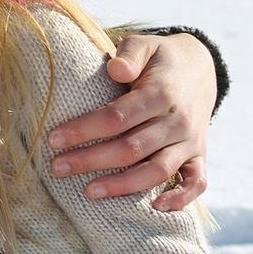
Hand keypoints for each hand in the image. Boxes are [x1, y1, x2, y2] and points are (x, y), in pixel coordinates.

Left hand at [46, 32, 215, 211]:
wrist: (200, 69)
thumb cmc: (159, 60)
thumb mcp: (147, 44)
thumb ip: (131, 53)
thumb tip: (116, 69)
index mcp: (162, 93)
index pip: (118, 117)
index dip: (84, 129)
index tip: (53, 139)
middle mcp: (178, 120)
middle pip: (131, 148)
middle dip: (91, 160)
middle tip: (57, 168)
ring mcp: (191, 141)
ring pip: (157, 170)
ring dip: (123, 185)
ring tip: (88, 193)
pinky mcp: (199, 155)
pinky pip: (197, 182)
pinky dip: (181, 198)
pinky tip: (155, 209)